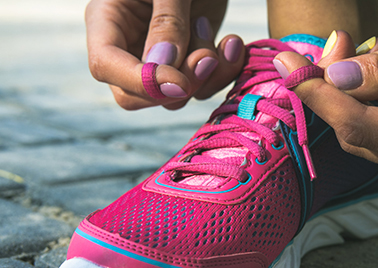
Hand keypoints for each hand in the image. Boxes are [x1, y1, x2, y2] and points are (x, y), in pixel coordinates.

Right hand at [85, 0, 244, 109]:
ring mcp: (159, 58)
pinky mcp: (187, 62)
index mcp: (108, 19)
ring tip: (225, 41)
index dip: (141, 81)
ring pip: (172, 98)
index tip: (180, 82)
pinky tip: (232, 46)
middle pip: (135, 95)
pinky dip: (221, 74)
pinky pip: (200, 88)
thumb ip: (167, 21)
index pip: (105, 66)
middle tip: (208, 58)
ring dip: (205, 77)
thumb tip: (162, 67)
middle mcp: (129, 45)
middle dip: (176, 86)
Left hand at [275, 6, 377, 184]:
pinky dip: (368, 100)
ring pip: (369, 134)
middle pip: (360, 136)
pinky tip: (367, 70)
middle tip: (310, 56)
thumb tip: (333, 77)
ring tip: (343, 52)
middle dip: (328, 94)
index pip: (362, 127)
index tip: (289, 67)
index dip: (320, 97)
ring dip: (346, 95)